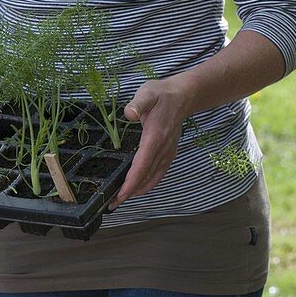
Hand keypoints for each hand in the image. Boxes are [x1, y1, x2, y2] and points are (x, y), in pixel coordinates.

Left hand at [108, 80, 186, 209]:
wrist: (183, 96)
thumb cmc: (161, 94)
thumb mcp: (148, 93)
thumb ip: (138, 103)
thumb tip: (129, 113)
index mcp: (155, 137)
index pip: (142, 165)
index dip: (131, 182)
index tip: (120, 195)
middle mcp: (162, 148)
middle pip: (146, 176)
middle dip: (130, 192)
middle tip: (112, 203)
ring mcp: (168, 152)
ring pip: (153, 177)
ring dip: (138, 190)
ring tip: (122, 200)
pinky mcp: (169, 152)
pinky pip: (159, 173)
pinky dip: (149, 183)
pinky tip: (140, 189)